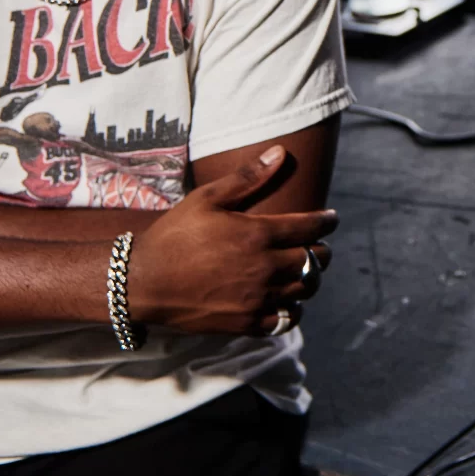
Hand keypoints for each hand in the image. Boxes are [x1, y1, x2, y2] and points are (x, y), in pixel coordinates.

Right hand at [123, 145, 336, 334]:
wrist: (143, 282)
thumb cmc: (173, 235)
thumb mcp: (207, 199)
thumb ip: (247, 177)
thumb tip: (280, 152)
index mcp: (257, 234)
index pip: (311, 227)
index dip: (327, 221)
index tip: (331, 219)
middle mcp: (264, 268)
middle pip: (315, 260)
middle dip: (322, 249)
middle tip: (317, 244)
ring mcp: (257, 299)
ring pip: (306, 290)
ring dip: (310, 278)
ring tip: (303, 270)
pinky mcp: (247, 323)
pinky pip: (286, 320)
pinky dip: (292, 309)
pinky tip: (286, 299)